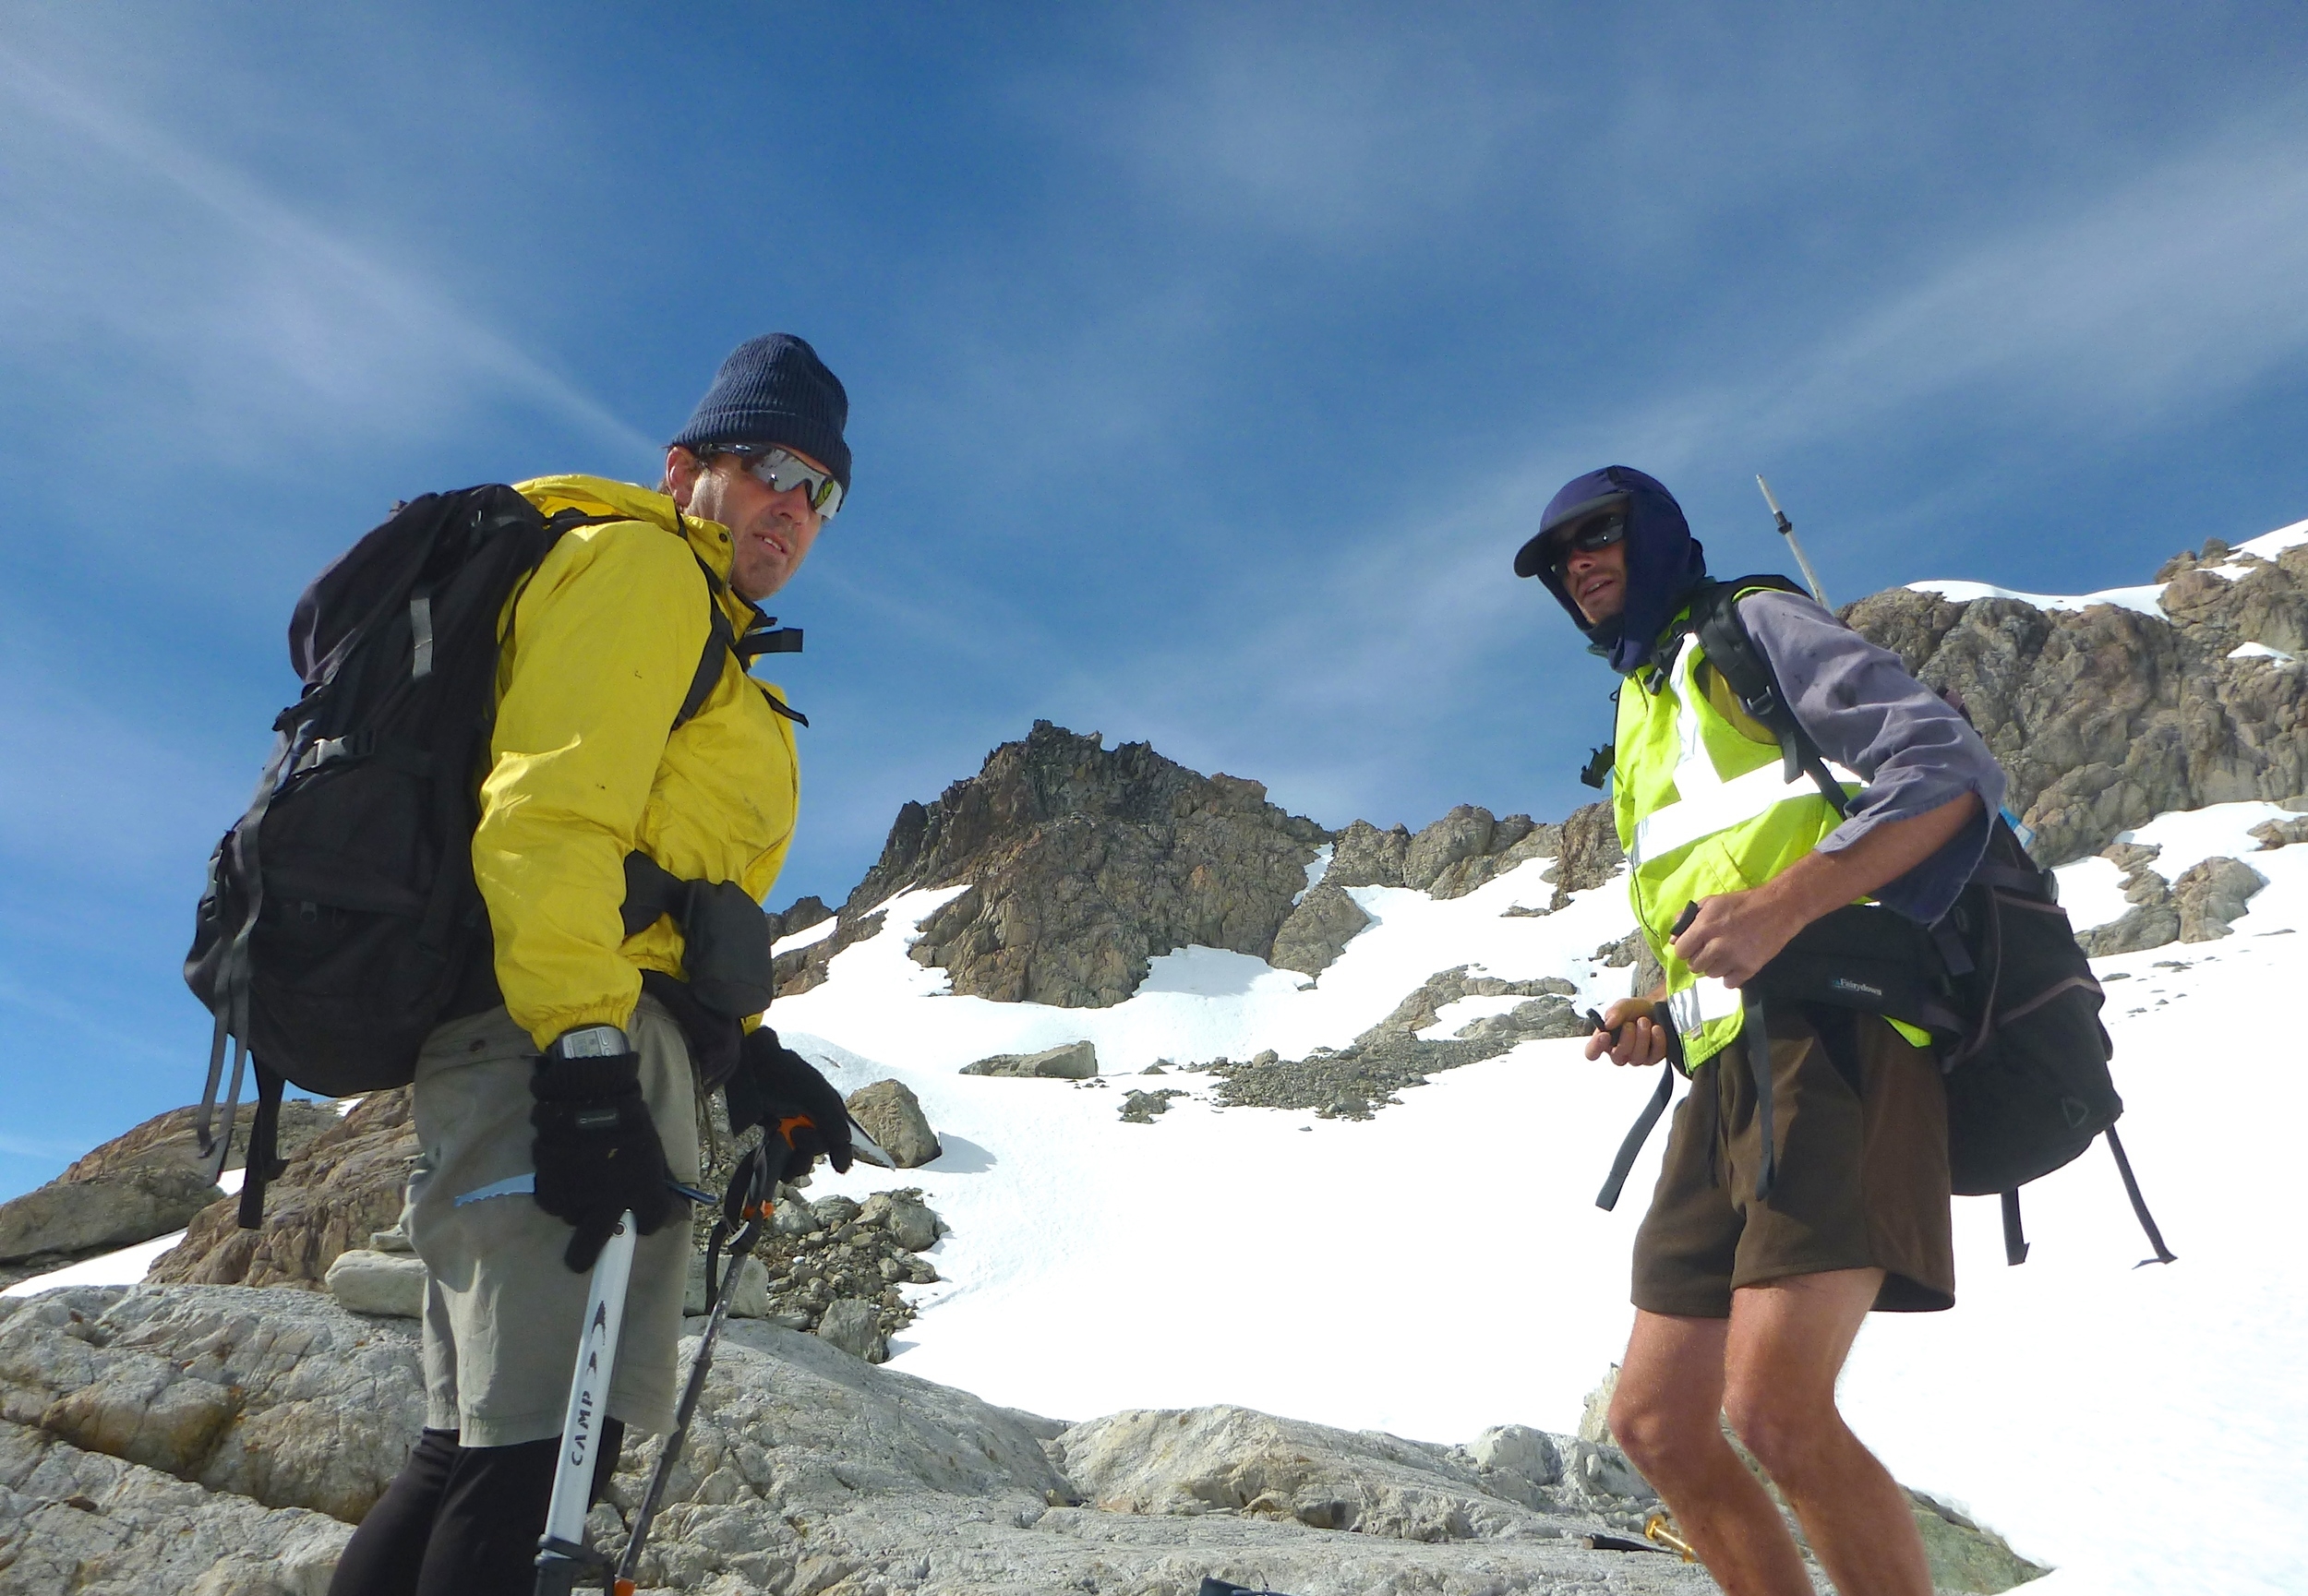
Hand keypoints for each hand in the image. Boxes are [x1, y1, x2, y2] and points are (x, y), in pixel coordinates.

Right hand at [530, 1038, 672, 1271]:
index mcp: (642, 1190)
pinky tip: (564, 1165)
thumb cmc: (627, 1119)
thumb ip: (651, 1182)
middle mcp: (607, 1201)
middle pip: (592, 1247)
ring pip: (569, 1215)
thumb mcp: (650, 1151)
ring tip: (581, 1174)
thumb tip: (651, 1207)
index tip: (637, 1221)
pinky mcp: (547, 1184)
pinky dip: (556, 1187)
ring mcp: (575, 1195)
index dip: (645, 1221)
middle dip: (586, 1257)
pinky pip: (551, 1197)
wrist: (590, 1092)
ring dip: (574, 1203)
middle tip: (580, 1264)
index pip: (650, 1223)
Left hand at [725, 1026, 851, 1182]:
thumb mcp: (817, 1093)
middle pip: (819, 1149)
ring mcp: (791, 1130)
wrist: (755, 1066)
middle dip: (811, 1149)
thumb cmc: (789, 1074)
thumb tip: (844, 1141)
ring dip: (797, 1164)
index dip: (841, 1153)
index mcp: (827, 1111)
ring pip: (801, 1159)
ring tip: (788, 1155)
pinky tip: (777, 1164)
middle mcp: (812, 1123)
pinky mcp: (772, 1136)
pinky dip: (781, 1166)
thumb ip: (832, 1118)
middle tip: (797, 1135)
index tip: (839, 1167)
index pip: (839, 1138)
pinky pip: (780, 1160)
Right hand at [1585, 998, 1668, 1067]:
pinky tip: (1656, 1029)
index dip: (1596, 1047)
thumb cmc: (1636, 1010)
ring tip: (1645, 1021)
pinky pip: (1654, 1056)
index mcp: (1605, 1040)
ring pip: (1636, 1058)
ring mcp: (1636, 1057)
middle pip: (1617, 1057)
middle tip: (1631, 1023)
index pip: (1592, 1052)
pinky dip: (1657, 1041)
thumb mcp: (1623, 1006)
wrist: (1657, 1009)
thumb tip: (1608, 1023)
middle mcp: (1619, 1052)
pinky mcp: (1653, 1058)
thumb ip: (1615, 1012)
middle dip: (1626, 1039)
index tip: (1604, 1035)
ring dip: (1642, 1038)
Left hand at [1669, 887, 1806, 989]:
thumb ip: (1689, 918)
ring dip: (1715, 967)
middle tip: (1712, 950)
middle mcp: (1716, 945)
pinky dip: (1731, 976)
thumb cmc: (1743, 903)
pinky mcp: (1749, 969)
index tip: (1694, 946)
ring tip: (1726, 955)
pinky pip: (1728, 984)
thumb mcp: (1712, 902)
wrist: (1779, 908)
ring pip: (1711, 975)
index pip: (1680, 951)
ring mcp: (1733, 958)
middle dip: (1700, 959)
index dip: (1686, 949)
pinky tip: (1737, 964)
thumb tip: (1673, 938)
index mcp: (1704, 926)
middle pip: (1694, 966)